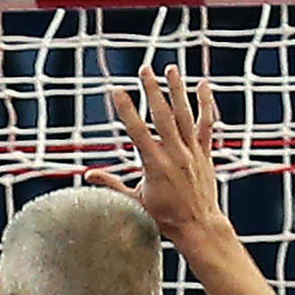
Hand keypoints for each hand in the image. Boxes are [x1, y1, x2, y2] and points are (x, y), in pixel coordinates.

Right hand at [85, 65, 227, 248]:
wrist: (197, 225)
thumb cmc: (164, 217)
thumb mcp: (134, 201)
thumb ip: (112, 184)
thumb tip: (87, 175)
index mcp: (155, 166)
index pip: (137, 132)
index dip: (126, 110)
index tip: (117, 91)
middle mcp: (175, 154)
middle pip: (163, 116)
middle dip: (152, 90)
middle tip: (144, 68)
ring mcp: (192, 151)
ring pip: (185, 114)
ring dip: (177, 89)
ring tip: (170, 68)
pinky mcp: (205, 152)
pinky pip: (206, 123)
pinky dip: (206, 103)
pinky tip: (202, 84)